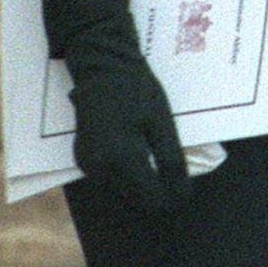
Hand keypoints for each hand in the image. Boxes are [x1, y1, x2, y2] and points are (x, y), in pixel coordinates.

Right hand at [70, 55, 190, 211]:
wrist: (101, 67)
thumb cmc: (136, 91)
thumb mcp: (162, 125)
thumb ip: (171, 162)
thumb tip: (181, 195)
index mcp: (121, 158)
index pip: (152, 199)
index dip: (172, 197)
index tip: (184, 184)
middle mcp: (99, 168)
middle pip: (137, 199)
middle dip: (158, 190)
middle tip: (173, 169)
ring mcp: (88, 165)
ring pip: (123, 192)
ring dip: (142, 184)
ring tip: (155, 158)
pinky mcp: (83, 161)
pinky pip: (111, 180)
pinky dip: (128, 176)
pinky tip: (138, 154)